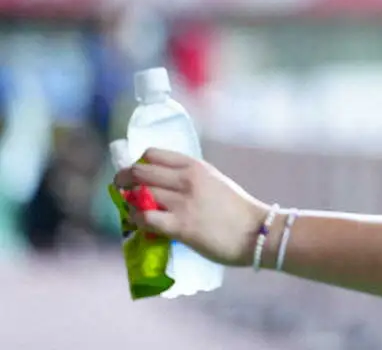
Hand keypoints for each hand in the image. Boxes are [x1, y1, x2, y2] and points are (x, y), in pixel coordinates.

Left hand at [113, 148, 268, 266]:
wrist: (255, 232)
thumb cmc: (237, 209)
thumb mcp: (215, 182)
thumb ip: (191, 179)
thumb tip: (163, 184)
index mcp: (196, 166)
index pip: (152, 154)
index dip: (138, 163)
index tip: (136, 173)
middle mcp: (187, 180)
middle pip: (139, 172)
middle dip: (123, 180)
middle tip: (121, 189)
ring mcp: (182, 203)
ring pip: (138, 194)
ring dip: (128, 202)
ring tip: (131, 209)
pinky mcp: (180, 227)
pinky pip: (144, 218)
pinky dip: (135, 219)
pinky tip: (138, 222)